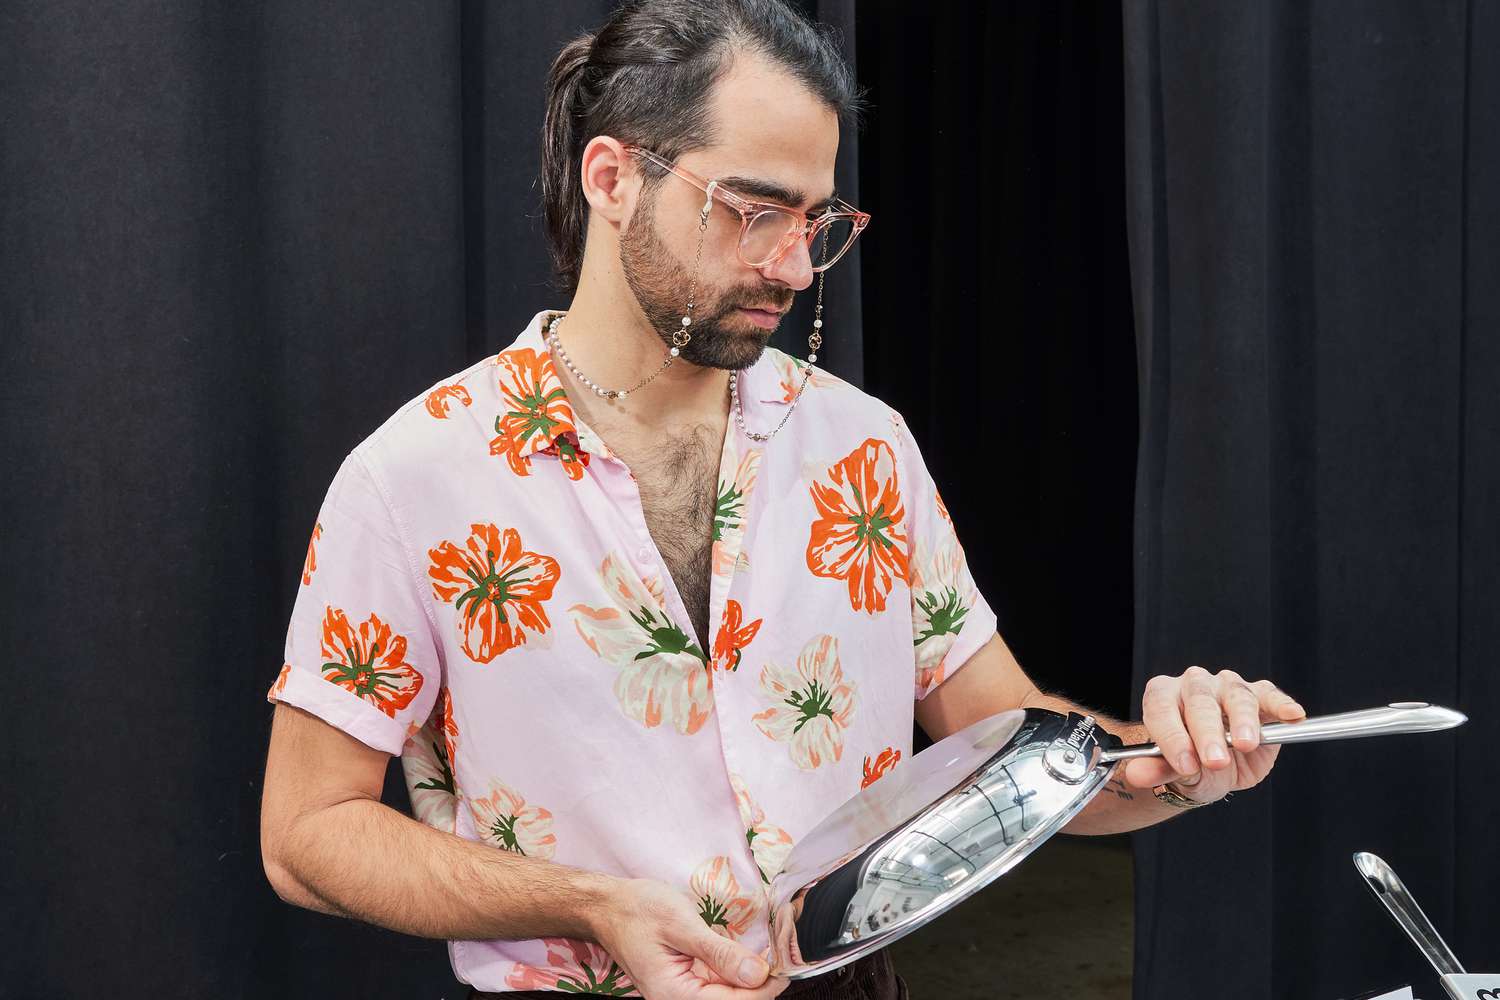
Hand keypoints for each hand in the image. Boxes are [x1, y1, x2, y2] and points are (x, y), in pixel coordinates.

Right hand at [592, 876, 789, 999]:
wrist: (609, 907)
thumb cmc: (638, 910)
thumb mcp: (681, 924)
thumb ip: (719, 953)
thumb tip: (758, 974)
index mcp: (675, 994)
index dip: (764, 988)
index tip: (786, 965)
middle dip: (761, 983)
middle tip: (782, 954)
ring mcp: (681, 994)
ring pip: (728, 995)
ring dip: (751, 978)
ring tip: (771, 953)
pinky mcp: (686, 984)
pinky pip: (718, 985)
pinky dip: (737, 971)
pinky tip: (750, 955)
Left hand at [1121, 666, 1306, 802]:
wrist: (1215, 767)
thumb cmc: (1191, 763)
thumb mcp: (1176, 773)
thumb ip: (1158, 770)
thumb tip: (1136, 775)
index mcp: (1163, 697)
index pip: (1162, 709)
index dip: (1172, 736)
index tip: (1184, 764)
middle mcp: (1194, 684)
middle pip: (1199, 702)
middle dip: (1207, 733)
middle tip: (1214, 761)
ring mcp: (1227, 686)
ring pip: (1235, 696)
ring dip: (1242, 720)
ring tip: (1246, 743)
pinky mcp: (1260, 695)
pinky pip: (1270, 696)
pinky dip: (1282, 704)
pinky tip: (1292, 715)